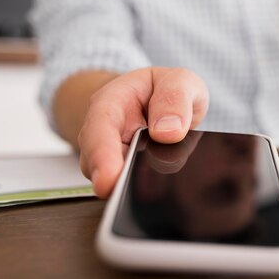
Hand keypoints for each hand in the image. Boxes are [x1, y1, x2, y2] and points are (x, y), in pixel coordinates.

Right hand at [77, 67, 208, 197]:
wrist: (170, 100)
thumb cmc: (170, 88)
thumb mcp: (181, 81)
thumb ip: (175, 98)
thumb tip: (168, 132)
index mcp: (111, 102)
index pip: (99, 129)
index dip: (102, 156)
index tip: (109, 180)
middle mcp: (105, 132)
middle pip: (97, 162)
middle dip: (112, 181)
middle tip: (128, 197)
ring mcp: (114, 155)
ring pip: (111, 179)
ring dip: (129, 188)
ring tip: (154, 193)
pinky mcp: (128, 172)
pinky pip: (130, 187)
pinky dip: (142, 191)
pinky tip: (158, 194)